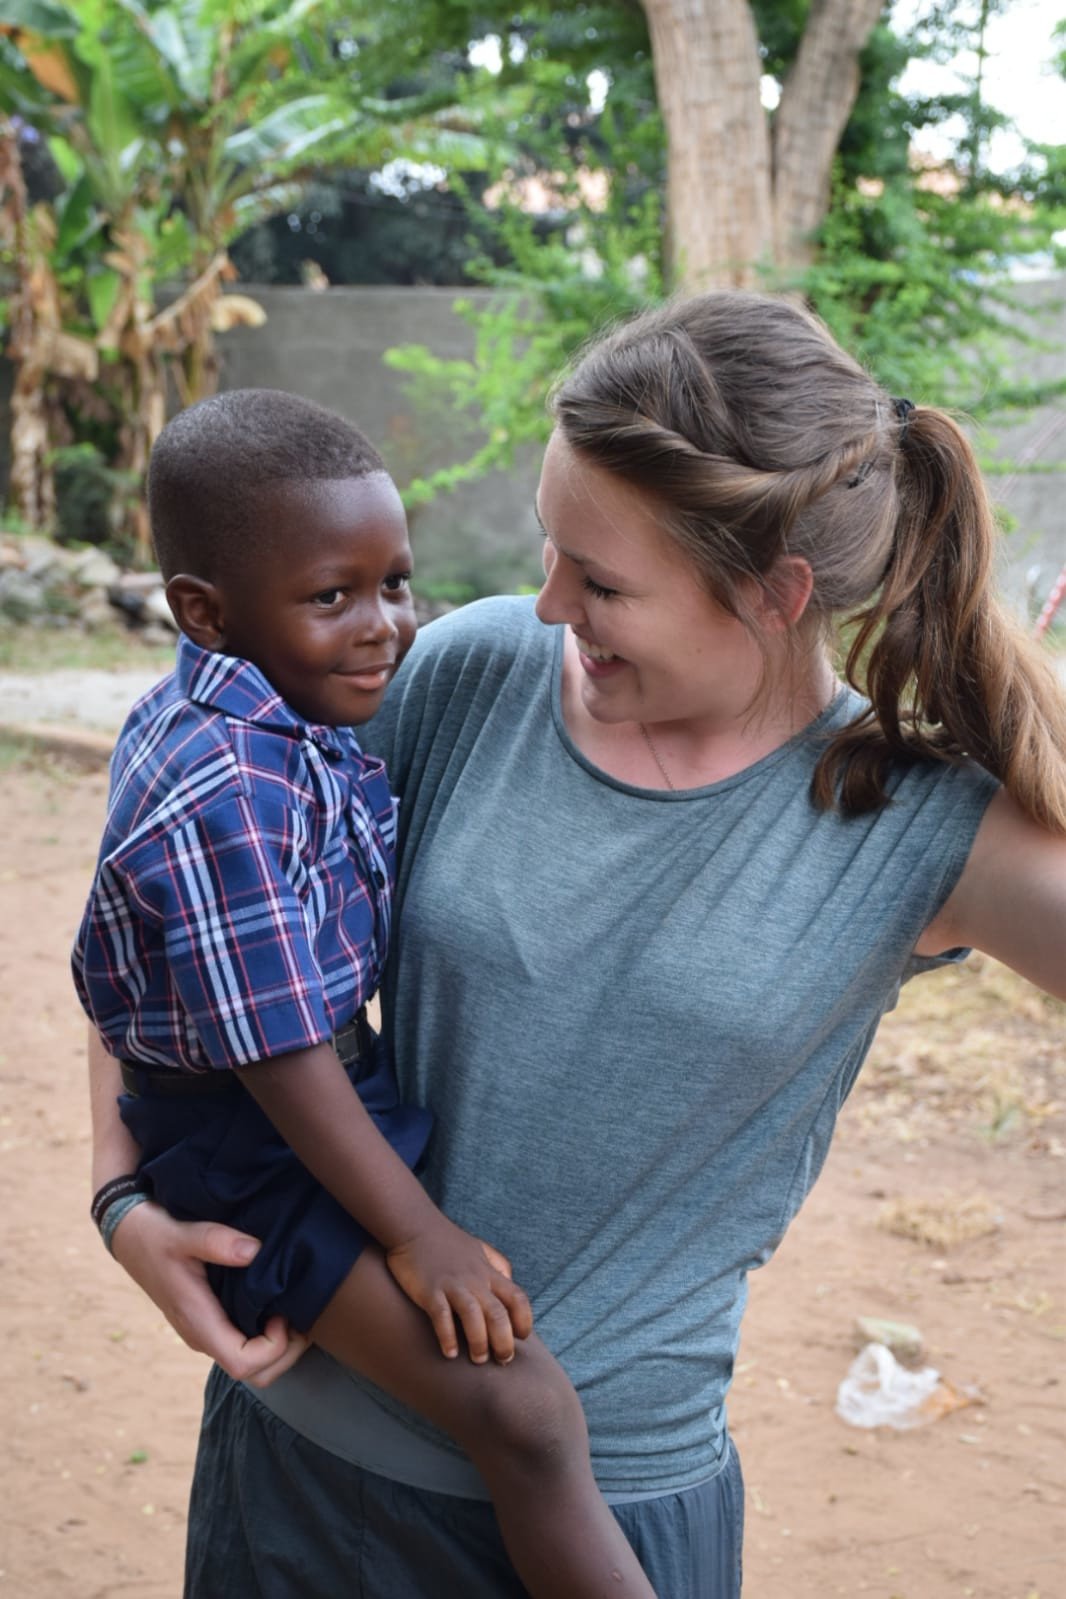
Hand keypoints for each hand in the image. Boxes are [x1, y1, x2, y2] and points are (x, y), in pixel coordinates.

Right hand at [109, 1200, 309, 1386]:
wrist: (131, 1236)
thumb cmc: (156, 1235)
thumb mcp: (183, 1232)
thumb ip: (216, 1241)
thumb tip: (255, 1250)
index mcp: (198, 1322)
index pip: (244, 1364)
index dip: (273, 1347)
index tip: (283, 1312)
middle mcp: (203, 1336)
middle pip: (256, 1375)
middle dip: (287, 1353)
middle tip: (302, 1314)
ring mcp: (207, 1332)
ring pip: (254, 1366)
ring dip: (282, 1347)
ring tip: (294, 1309)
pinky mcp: (212, 1322)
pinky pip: (246, 1346)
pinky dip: (271, 1337)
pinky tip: (279, 1305)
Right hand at [385, 1219, 532, 1363]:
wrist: (413, 1225)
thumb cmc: (447, 1241)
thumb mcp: (479, 1249)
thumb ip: (497, 1266)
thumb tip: (510, 1283)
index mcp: (488, 1272)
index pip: (518, 1298)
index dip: (524, 1320)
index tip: (521, 1338)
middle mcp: (475, 1280)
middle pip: (498, 1313)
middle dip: (504, 1342)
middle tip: (502, 1360)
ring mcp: (452, 1284)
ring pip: (474, 1316)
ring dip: (479, 1342)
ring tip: (477, 1359)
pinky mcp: (429, 1289)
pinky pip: (441, 1316)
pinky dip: (447, 1336)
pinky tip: (449, 1353)